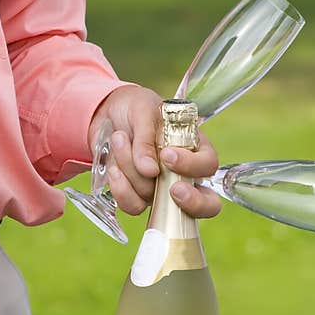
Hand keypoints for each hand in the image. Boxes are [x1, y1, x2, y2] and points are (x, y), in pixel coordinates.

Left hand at [87, 84, 221, 218]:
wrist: (106, 114)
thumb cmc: (135, 108)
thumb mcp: (143, 111)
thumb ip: (148, 138)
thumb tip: (150, 171)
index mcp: (194, 146)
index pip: (208, 165)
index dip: (193, 166)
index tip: (168, 155)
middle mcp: (182, 173)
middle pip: (205, 204)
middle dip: (191, 202)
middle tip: (173, 189)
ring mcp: (160, 188)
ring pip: (154, 198)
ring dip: (131, 172)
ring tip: (119, 138)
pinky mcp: (137, 195)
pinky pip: (134, 206)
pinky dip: (120, 188)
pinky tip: (113, 167)